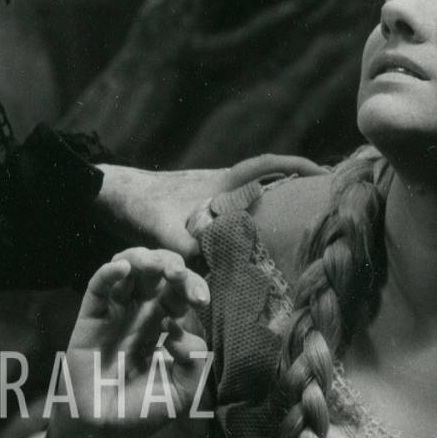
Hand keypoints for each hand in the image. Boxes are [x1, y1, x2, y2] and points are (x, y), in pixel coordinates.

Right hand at [57, 247, 209, 437]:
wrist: (103, 430)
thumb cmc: (143, 410)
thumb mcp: (183, 392)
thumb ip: (195, 362)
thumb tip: (177, 330)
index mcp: (167, 324)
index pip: (182, 292)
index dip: (193, 286)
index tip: (201, 299)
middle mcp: (142, 312)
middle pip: (158, 272)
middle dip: (172, 265)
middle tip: (178, 274)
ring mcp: (116, 312)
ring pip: (128, 268)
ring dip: (143, 258)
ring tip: (154, 265)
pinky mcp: (91, 317)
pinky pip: (98, 286)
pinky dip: (109, 272)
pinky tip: (124, 269)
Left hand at [96, 154, 323, 255]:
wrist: (110, 198)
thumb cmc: (138, 207)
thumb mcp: (162, 230)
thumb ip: (184, 249)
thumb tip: (209, 272)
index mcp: (220, 183)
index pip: (267, 165)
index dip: (297, 166)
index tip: (326, 174)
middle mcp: (220, 187)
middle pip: (268, 181)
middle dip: (296, 190)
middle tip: (325, 207)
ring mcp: (210, 198)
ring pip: (251, 199)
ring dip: (274, 207)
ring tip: (301, 230)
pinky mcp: (198, 212)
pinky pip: (234, 215)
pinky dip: (249, 224)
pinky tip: (256, 246)